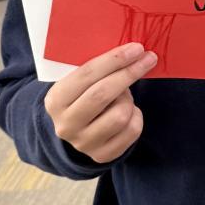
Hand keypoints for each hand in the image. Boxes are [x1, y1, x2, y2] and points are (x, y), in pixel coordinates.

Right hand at [44, 42, 156, 162]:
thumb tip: (132, 50)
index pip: (87, 74)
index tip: (136, 48)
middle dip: (129, 73)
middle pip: (104, 94)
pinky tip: (128, 111)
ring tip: (123, 94)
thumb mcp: (77, 80)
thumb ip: (96, 67)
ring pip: (121, 115)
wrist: (74, 129)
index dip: (114, 59)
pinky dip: (136, 115)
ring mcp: (84, 143)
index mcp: (56, 100)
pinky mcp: (102, 155)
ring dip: (128, 99)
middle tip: (148, 59)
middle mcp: (66, 124)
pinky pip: (132, 131)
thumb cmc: (81, 95)